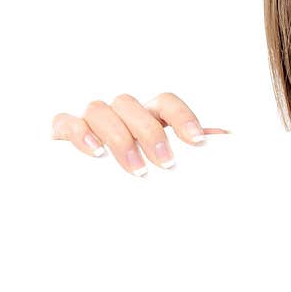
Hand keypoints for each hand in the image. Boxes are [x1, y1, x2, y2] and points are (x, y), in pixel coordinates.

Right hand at [51, 92, 229, 175]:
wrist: (82, 189)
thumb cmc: (133, 169)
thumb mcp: (162, 161)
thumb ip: (192, 152)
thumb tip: (229, 138)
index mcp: (146, 115)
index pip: (165, 102)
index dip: (183, 117)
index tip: (199, 142)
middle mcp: (118, 112)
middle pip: (132, 105)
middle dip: (152, 134)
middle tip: (167, 164)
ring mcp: (89, 119)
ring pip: (101, 110)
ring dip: (120, 138)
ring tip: (137, 170)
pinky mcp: (61, 131)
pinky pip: (66, 122)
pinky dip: (81, 134)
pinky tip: (96, 154)